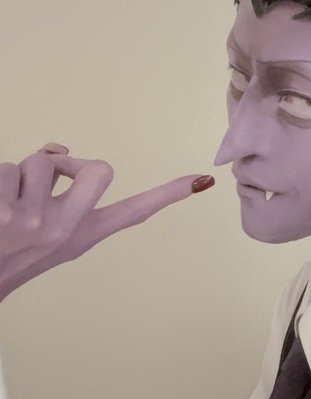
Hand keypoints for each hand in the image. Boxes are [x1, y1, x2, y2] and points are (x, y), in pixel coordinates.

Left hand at [0, 143, 214, 301]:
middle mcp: (65, 230)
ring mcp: (33, 222)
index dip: (169, 194)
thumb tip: (60, 147)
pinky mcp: (2, 212)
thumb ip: (60, 190)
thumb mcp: (49, 231)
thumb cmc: (13, 251)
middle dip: (65, 163)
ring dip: (18, 174)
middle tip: (44, 182)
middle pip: (96, 169)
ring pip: (39, 162)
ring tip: (6, 204)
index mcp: (82, 234)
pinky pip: (4, 167)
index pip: (135, 211)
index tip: (202, 180)